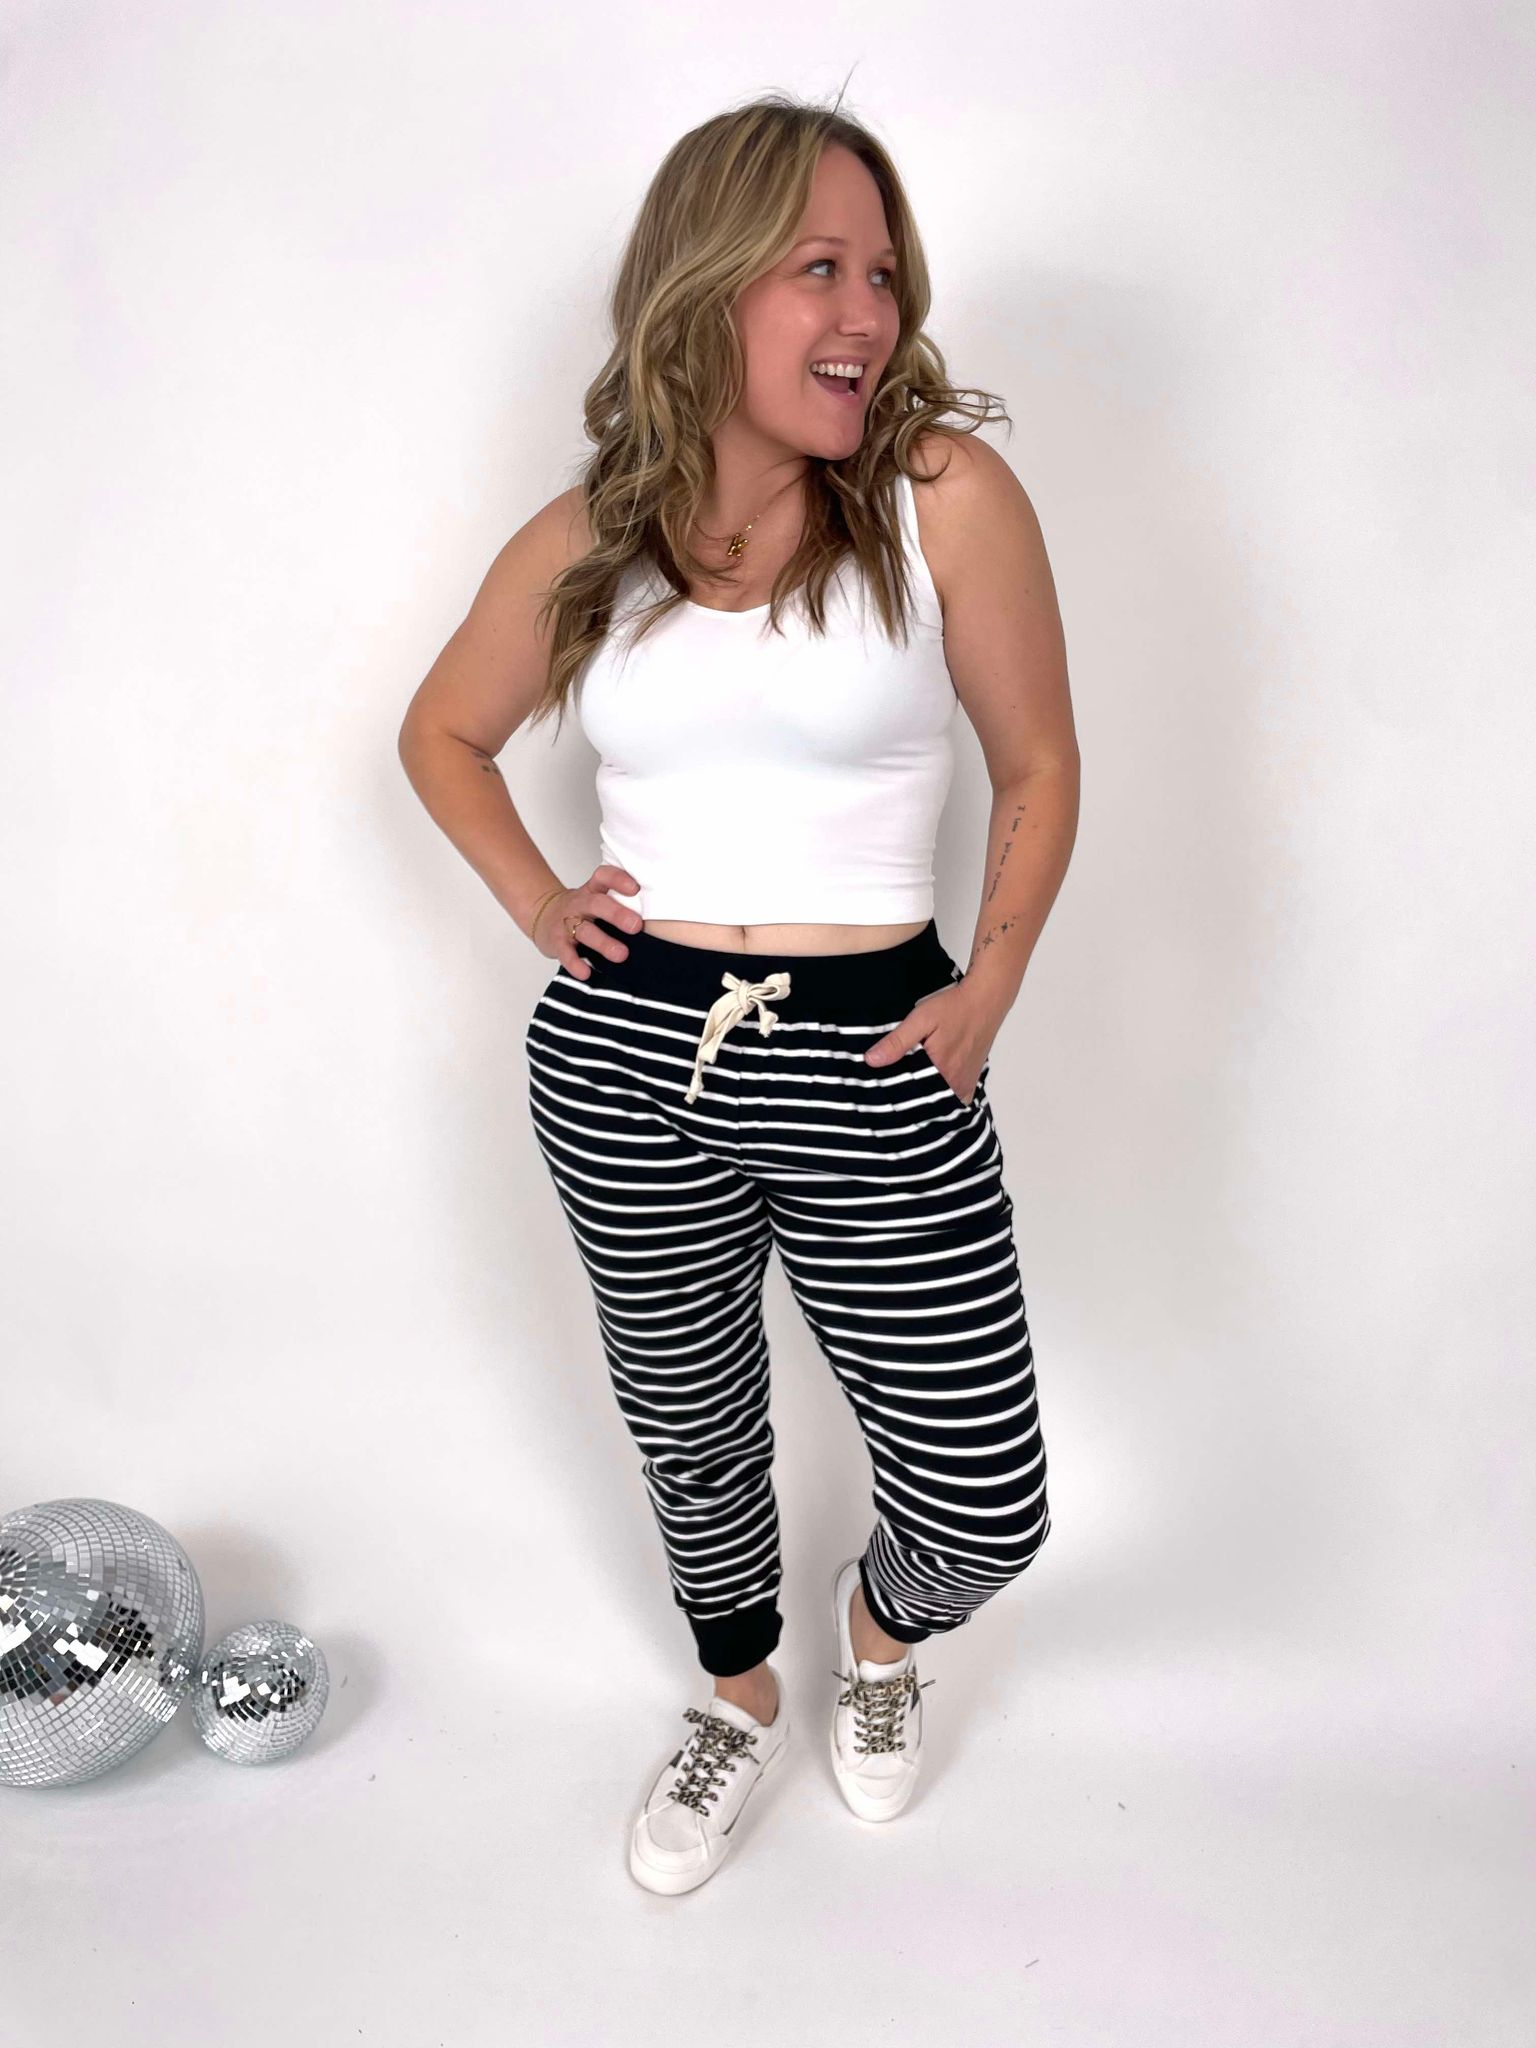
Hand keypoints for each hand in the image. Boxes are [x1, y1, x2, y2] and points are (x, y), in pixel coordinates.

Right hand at [529, 865, 643, 976]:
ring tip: (621, 955)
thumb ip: (619, 903)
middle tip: (635, 926)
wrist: (543, 915)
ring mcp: (566, 921)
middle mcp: (580, 903)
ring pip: (584, 930)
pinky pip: (565, 952)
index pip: (604, 877)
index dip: (618, 880)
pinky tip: (586, 973)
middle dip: (616, 914)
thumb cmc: (581, 909)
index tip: (635, 888)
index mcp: (592, 890)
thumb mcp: (596, 898)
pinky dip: (575, 963)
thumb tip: (658, 919)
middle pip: (597, 904)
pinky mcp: (556, 941)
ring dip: (603, 942)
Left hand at [863, 985, 993, 1106]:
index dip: (895, 1094)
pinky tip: (931, 1087)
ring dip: (926, 1097)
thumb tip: (871, 1060)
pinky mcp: (971, 1079)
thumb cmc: (954, 1007)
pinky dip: (942, 1096)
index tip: (883, 1090)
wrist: (985, 1000)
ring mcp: (965, 1083)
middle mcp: (956, 1082)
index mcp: (941, 1070)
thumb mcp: (920, 1019)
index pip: (911, 1096)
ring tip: (910, 1087)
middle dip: (909, 1097)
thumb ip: (897, 1042)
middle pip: (926, 1101)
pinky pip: (954, 1098)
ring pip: (940, 1101)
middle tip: (893, 1088)